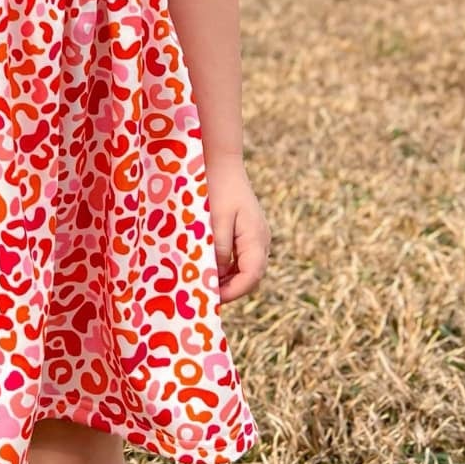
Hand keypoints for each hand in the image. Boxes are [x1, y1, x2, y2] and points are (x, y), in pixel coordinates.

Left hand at [206, 158, 269, 304]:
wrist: (222, 164)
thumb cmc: (217, 189)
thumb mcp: (215, 220)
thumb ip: (219, 249)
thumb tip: (218, 275)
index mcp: (256, 238)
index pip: (251, 277)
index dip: (232, 293)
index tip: (211, 300)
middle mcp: (261, 241)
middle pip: (250, 277)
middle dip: (229, 289)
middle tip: (204, 296)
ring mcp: (256, 237)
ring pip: (245, 269)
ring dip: (227, 279)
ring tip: (203, 283)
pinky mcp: (248, 233)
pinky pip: (240, 258)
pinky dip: (226, 267)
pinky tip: (207, 267)